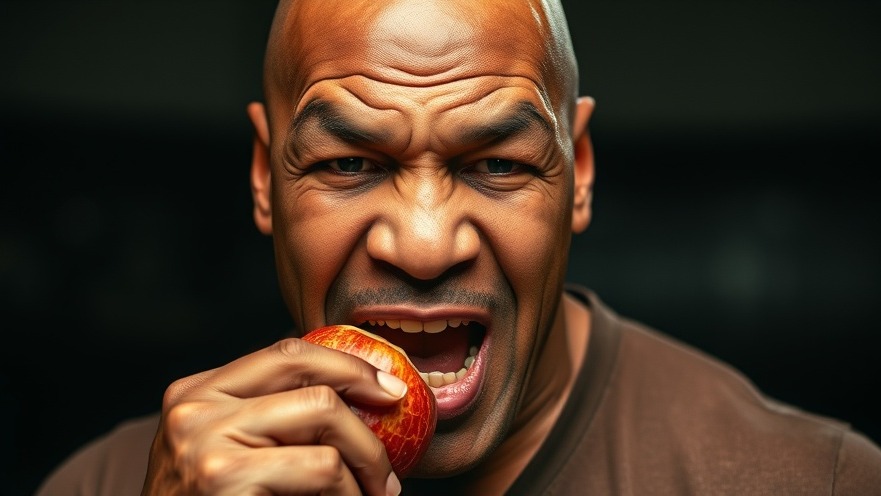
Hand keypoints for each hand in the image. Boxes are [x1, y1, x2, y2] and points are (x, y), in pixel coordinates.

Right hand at [141, 337, 407, 494]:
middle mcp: (193, 406)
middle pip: (308, 374)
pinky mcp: (225, 477)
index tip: (389, 384)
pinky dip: (352, 492)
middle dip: (367, 397)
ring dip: (368, 458)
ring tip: (380, 489)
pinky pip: (323, 467)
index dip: (346, 362)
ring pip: (325, 414)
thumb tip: (356, 386)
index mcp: (196, 391)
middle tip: (396, 429)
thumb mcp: (231, 453)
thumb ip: (272, 417)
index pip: (285, 352)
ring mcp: (204, 439)